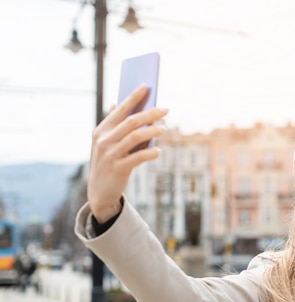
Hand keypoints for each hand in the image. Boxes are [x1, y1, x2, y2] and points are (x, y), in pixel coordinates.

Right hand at [87, 85, 167, 221]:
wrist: (99, 192)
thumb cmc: (109, 162)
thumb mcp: (106, 143)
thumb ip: (114, 125)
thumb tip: (118, 103)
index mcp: (101, 130)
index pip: (120, 109)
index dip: (133, 97)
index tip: (146, 86)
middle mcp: (104, 140)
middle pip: (131, 122)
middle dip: (150, 113)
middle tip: (166, 109)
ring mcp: (110, 154)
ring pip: (135, 137)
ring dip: (153, 131)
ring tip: (165, 129)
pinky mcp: (118, 168)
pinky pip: (137, 157)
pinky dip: (149, 153)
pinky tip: (158, 152)